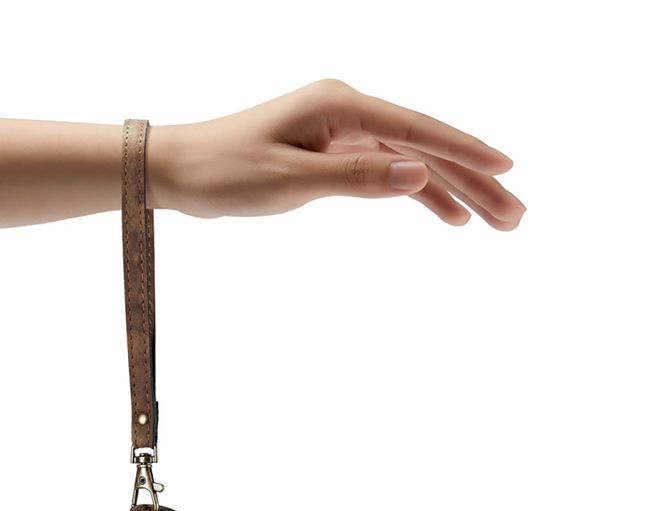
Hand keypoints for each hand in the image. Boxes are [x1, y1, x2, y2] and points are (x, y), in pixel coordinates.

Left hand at [147, 78, 524, 229]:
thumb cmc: (223, 172)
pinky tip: (443, 214)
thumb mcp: (289, 180)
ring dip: (451, 190)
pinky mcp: (330, 154)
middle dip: (472, 179)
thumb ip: (354, 178)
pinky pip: (385, 172)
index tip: (508, 171)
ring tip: (493, 221)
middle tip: (514, 215)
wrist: (179, 171)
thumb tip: (418, 175)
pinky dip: (414, 193)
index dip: (465, 152)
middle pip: (424, 146)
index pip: (417, 130)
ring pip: (410, 162)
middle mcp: (347, 112)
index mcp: (340, 106)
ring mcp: (340, 132)